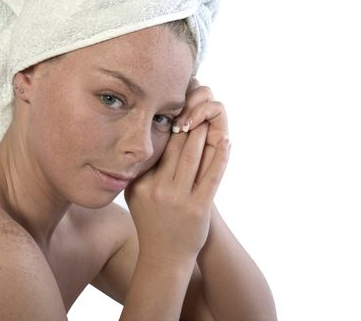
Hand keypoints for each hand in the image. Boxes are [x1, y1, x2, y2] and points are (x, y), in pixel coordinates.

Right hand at [124, 80, 229, 265]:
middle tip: (195, 104)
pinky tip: (225, 141)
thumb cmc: (151, 223)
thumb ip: (138, 173)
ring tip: (208, 116)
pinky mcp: (199, 208)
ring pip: (192, 156)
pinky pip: (212, 176)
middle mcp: (158, 189)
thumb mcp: (135, 197)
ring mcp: (179, 199)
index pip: (157, 148)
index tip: (174, 109)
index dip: (167, 126)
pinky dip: (220, 157)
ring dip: (202, 133)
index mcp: (141, 184)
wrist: (164, 257)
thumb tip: (144, 144)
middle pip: (175, 147)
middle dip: (187, 123)